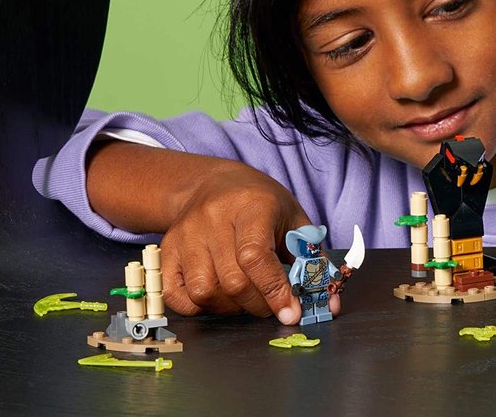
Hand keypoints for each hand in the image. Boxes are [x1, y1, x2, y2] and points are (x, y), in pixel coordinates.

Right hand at [160, 161, 339, 323]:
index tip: (290, 312)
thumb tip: (329, 303)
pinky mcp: (166, 250)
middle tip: (272, 305)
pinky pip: (178, 296)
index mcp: (251, 205)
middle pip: (232, 280)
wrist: (214, 184)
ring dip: (231, 308)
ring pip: (205, 292)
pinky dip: (200, 307)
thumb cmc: (261, 203)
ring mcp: (186, 234)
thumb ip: (311, 260)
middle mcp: (213, 218)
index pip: (255, 256)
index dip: (274, 290)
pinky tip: (219, 296)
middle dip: (259, 304)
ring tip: (246, 297)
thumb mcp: (293, 219)